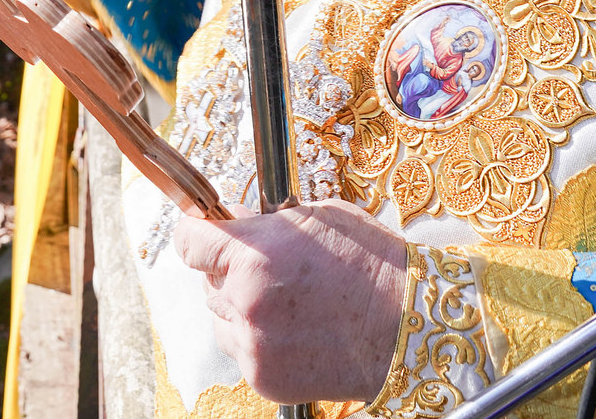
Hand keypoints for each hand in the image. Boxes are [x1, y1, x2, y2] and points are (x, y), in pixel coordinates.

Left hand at [173, 200, 406, 404]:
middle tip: (267, 266)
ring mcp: (253, 345)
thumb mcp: (316, 217)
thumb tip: (233, 221)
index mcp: (252, 255)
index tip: (205, 231)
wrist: (407, 325)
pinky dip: (258, 340)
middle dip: (229, 269)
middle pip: (206, 279)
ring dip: (239, 307)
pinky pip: (242, 350)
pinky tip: (294, 330)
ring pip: (221, 318)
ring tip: (286, 302)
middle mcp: (244, 301)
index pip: (188, 241)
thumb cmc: (370, 262)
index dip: (198, 231)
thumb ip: (264, 222)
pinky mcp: (263, 378)